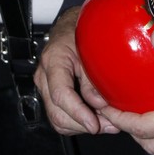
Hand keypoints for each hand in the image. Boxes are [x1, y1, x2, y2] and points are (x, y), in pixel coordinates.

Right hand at [34, 8, 119, 135]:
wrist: (70, 28)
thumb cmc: (80, 34)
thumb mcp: (92, 51)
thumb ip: (93, 79)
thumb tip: (99, 104)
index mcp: (53, 60)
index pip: (60, 94)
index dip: (78, 113)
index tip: (94, 125)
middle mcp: (44, 76)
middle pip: (57, 113)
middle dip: (83, 124)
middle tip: (109, 126)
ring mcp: (45, 87)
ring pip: (58, 119)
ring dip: (82, 126)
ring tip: (106, 124)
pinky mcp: (50, 95)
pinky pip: (60, 116)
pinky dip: (78, 123)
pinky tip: (96, 120)